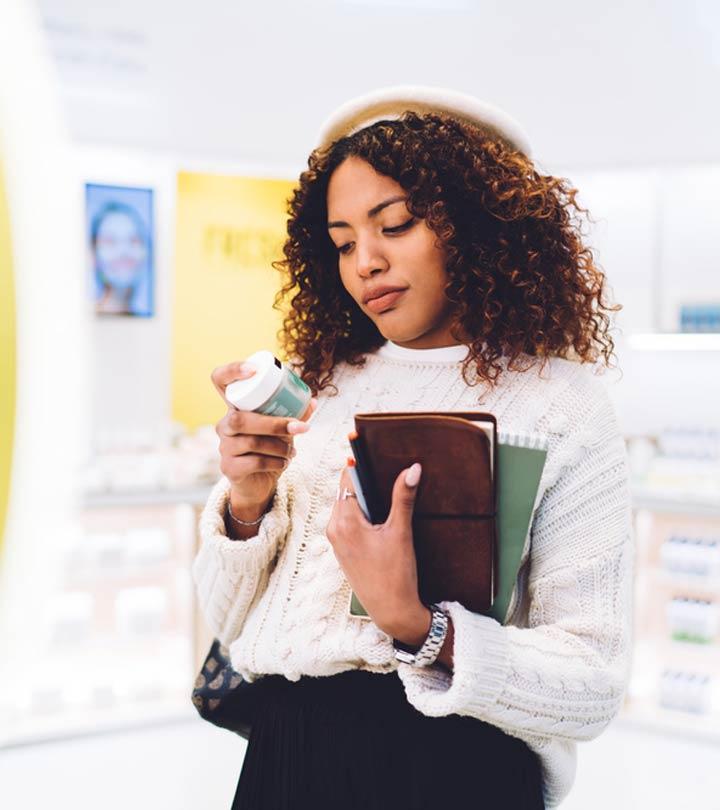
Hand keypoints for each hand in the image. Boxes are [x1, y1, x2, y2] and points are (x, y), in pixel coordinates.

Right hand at [211, 360, 317, 513]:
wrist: (258, 484)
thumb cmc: (269, 450)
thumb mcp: (282, 429)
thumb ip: (294, 415)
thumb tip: (312, 401)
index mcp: (235, 408)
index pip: (220, 380)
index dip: (232, 371)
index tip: (254, 370)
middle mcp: (224, 425)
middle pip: (240, 418)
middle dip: (274, 424)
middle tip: (300, 428)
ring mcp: (224, 447)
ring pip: (251, 441)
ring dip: (280, 446)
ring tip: (292, 451)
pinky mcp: (229, 468)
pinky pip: (254, 462)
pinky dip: (275, 462)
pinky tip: (283, 463)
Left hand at [325, 462, 430, 642]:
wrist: (391, 611)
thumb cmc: (395, 574)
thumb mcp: (401, 532)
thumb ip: (404, 497)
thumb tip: (412, 469)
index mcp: (345, 521)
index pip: (346, 479)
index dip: (356, 460)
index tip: (361, 441)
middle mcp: (334, 528)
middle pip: (345, 490)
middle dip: (363, 478)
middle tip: (381, 463)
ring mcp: (336, 540)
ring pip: (347, 504)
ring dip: (363, 495)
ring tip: (383, 487)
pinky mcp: (342, 549)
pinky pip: (347, 519)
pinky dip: (360, 511)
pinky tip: (378, 512)